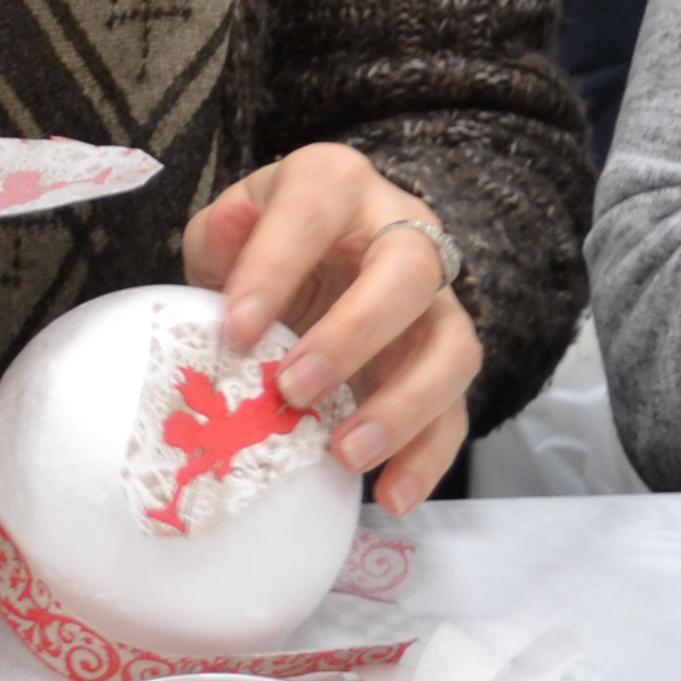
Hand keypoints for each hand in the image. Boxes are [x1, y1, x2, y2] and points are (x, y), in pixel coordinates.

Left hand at [182, 144, 481, 512]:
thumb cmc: (263, 245)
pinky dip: (429, 458)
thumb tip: (229, 228)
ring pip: (452, 346)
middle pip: (408, 274)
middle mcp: (402, 233)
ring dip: (404, 407)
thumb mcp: (228, 228)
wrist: (315, 262)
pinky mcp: (443, 363)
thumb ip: (222, 234)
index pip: (314, 211)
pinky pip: (457, 410)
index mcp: (336, 185)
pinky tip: (391, 495)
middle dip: (353, 335)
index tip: (235, 329)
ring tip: (346, 455)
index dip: (275, 268)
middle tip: (293, 389)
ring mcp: (434, 303)